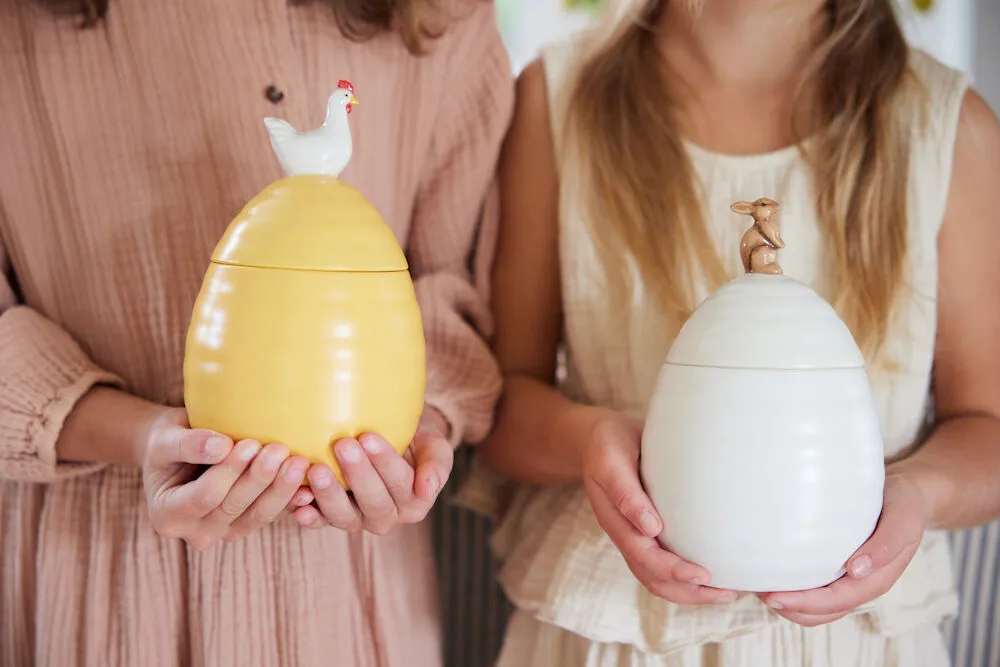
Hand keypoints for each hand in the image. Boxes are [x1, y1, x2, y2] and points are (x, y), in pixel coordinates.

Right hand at [142, 408, 313, 549]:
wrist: (181, 452)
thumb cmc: (169, 440)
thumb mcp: (166, 438)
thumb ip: (188, 444)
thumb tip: (220, 446)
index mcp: (167, 515)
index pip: (203, 496)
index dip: (228, 472)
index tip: (249, 444)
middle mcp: (195, 532)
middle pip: (233, 507)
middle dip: (259, 479)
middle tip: (281, 450)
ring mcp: (224, 533)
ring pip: (258, 516)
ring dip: (280, 490)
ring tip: (299, 462)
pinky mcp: (248, 524)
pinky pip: (273, 515)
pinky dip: (291, 501)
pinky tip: (310, 487)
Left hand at [292, 408, 453, 534]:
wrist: (391, 442)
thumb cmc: (414, 441)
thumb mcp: (434, 446)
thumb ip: (437, 465)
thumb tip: (427, 489)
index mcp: (415, 502)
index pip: (401, 483)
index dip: (385, 462)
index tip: (369, 436)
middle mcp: (387, 517)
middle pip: (373, 502)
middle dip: (357, 474)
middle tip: (343, 444)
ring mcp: (358, 520)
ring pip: (344, 517)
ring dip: (329, 496)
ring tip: (317, 470)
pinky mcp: (332, 518)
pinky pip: (319, 522)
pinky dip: (308, 515)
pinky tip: (297, 503)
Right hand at [582, 411, 738, 604]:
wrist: (597, 438)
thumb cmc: (607, 444)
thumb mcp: (611, 460)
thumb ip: (626, 492)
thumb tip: (652, 528)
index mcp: (614, 520)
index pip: (644, 557)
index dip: (673, 571)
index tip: (704, 575)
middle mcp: (625, 534)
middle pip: (653, 578)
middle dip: (688, 591)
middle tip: (727, 593)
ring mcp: (634, 534)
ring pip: (658, 577)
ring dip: (690, 590)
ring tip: (725, 592)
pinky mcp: (646, 530)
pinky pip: (664, 562)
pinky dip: (686, 576)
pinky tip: (711, 571)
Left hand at [757, 471, 929, 625]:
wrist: (908, 494)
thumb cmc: (904, 505)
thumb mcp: (902, 519)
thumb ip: (885, 545)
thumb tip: (856, 571)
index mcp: (876, 579)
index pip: (836, 601)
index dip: (805, 604)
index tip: (774, 597)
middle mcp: (859, 583)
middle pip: (821, 611)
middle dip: (789, 607)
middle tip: (757, 591)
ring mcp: (847, 577)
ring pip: (815, 605)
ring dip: (788, 601)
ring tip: (758, 586)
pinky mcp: (836, 565)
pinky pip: (814, 584)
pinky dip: (793, 585)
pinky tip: (773, 570)